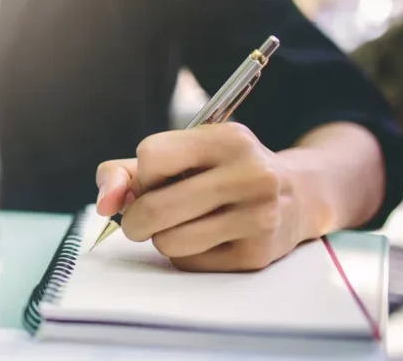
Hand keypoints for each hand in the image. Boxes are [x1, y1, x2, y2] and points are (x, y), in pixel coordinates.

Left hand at [95, 123, 310, 271]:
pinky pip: (188, 262)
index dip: (142, 175)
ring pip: (168, 241)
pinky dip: (185, 254)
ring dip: (161, 238)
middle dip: (135, 219)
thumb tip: (105, 203)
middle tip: (141, 219)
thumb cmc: (221, 172)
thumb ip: (127, 172)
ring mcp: (259, 216)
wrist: (297, 196)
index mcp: (228, 139)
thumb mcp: (182, 155)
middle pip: (154, 207)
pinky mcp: (257, 254)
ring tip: (180, 225)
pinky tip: (207, 237)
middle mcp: (250, 174)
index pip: (151, 157)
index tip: (155, 180)